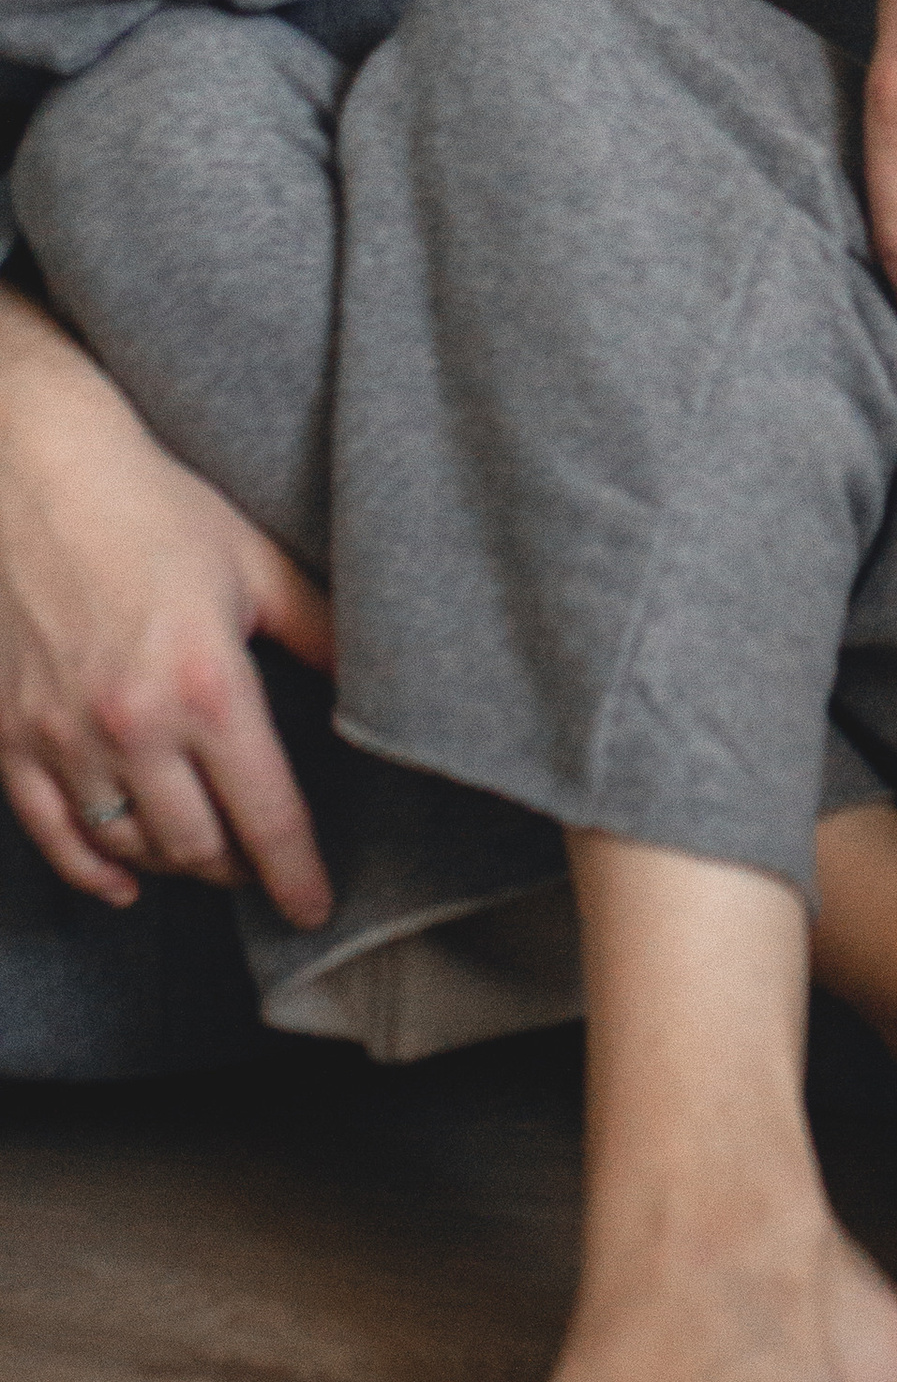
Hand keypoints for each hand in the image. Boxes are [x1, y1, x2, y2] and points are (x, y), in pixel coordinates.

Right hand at [0, 296, 335, 924]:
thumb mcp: (254, 562)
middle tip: (262, 867)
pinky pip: (53, 834)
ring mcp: (61, 736)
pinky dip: (92, 869)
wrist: (28, 473)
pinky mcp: (7, 735)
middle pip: (199, 847)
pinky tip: (124, 880)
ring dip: (174, 864)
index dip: (296, 872)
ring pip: (130, 847)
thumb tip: (375, 678)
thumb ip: (319, 630)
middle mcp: (132, 725)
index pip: (266, 813)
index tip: (315, 908)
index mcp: (207, 684)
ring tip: (206, 855)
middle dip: (239, 868)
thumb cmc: (151, 507)